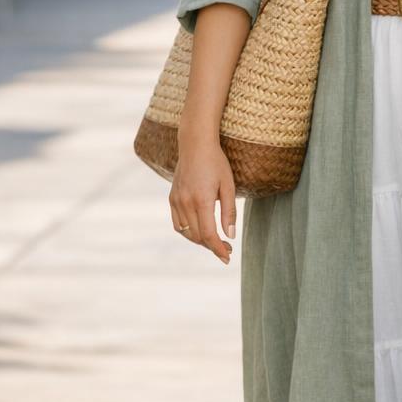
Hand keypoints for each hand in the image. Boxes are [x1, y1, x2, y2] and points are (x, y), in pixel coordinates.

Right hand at [168, 136, 236, 264]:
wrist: (195, 145)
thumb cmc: (216, 163)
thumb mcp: (228, 186)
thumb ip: (229, 212)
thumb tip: (230, 236)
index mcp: (202, 200)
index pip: (209, 235)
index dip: (218, 249)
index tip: (227, 257)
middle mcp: (186, 203)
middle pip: (198, 236)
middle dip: (212, 247)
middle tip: (227, 249)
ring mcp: (176, 201)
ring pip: (187, 232)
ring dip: (200, 241)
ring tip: (214, 242)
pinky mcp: (172, 198)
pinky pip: (178, 224)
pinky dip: (188, 232)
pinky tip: (199, 231)